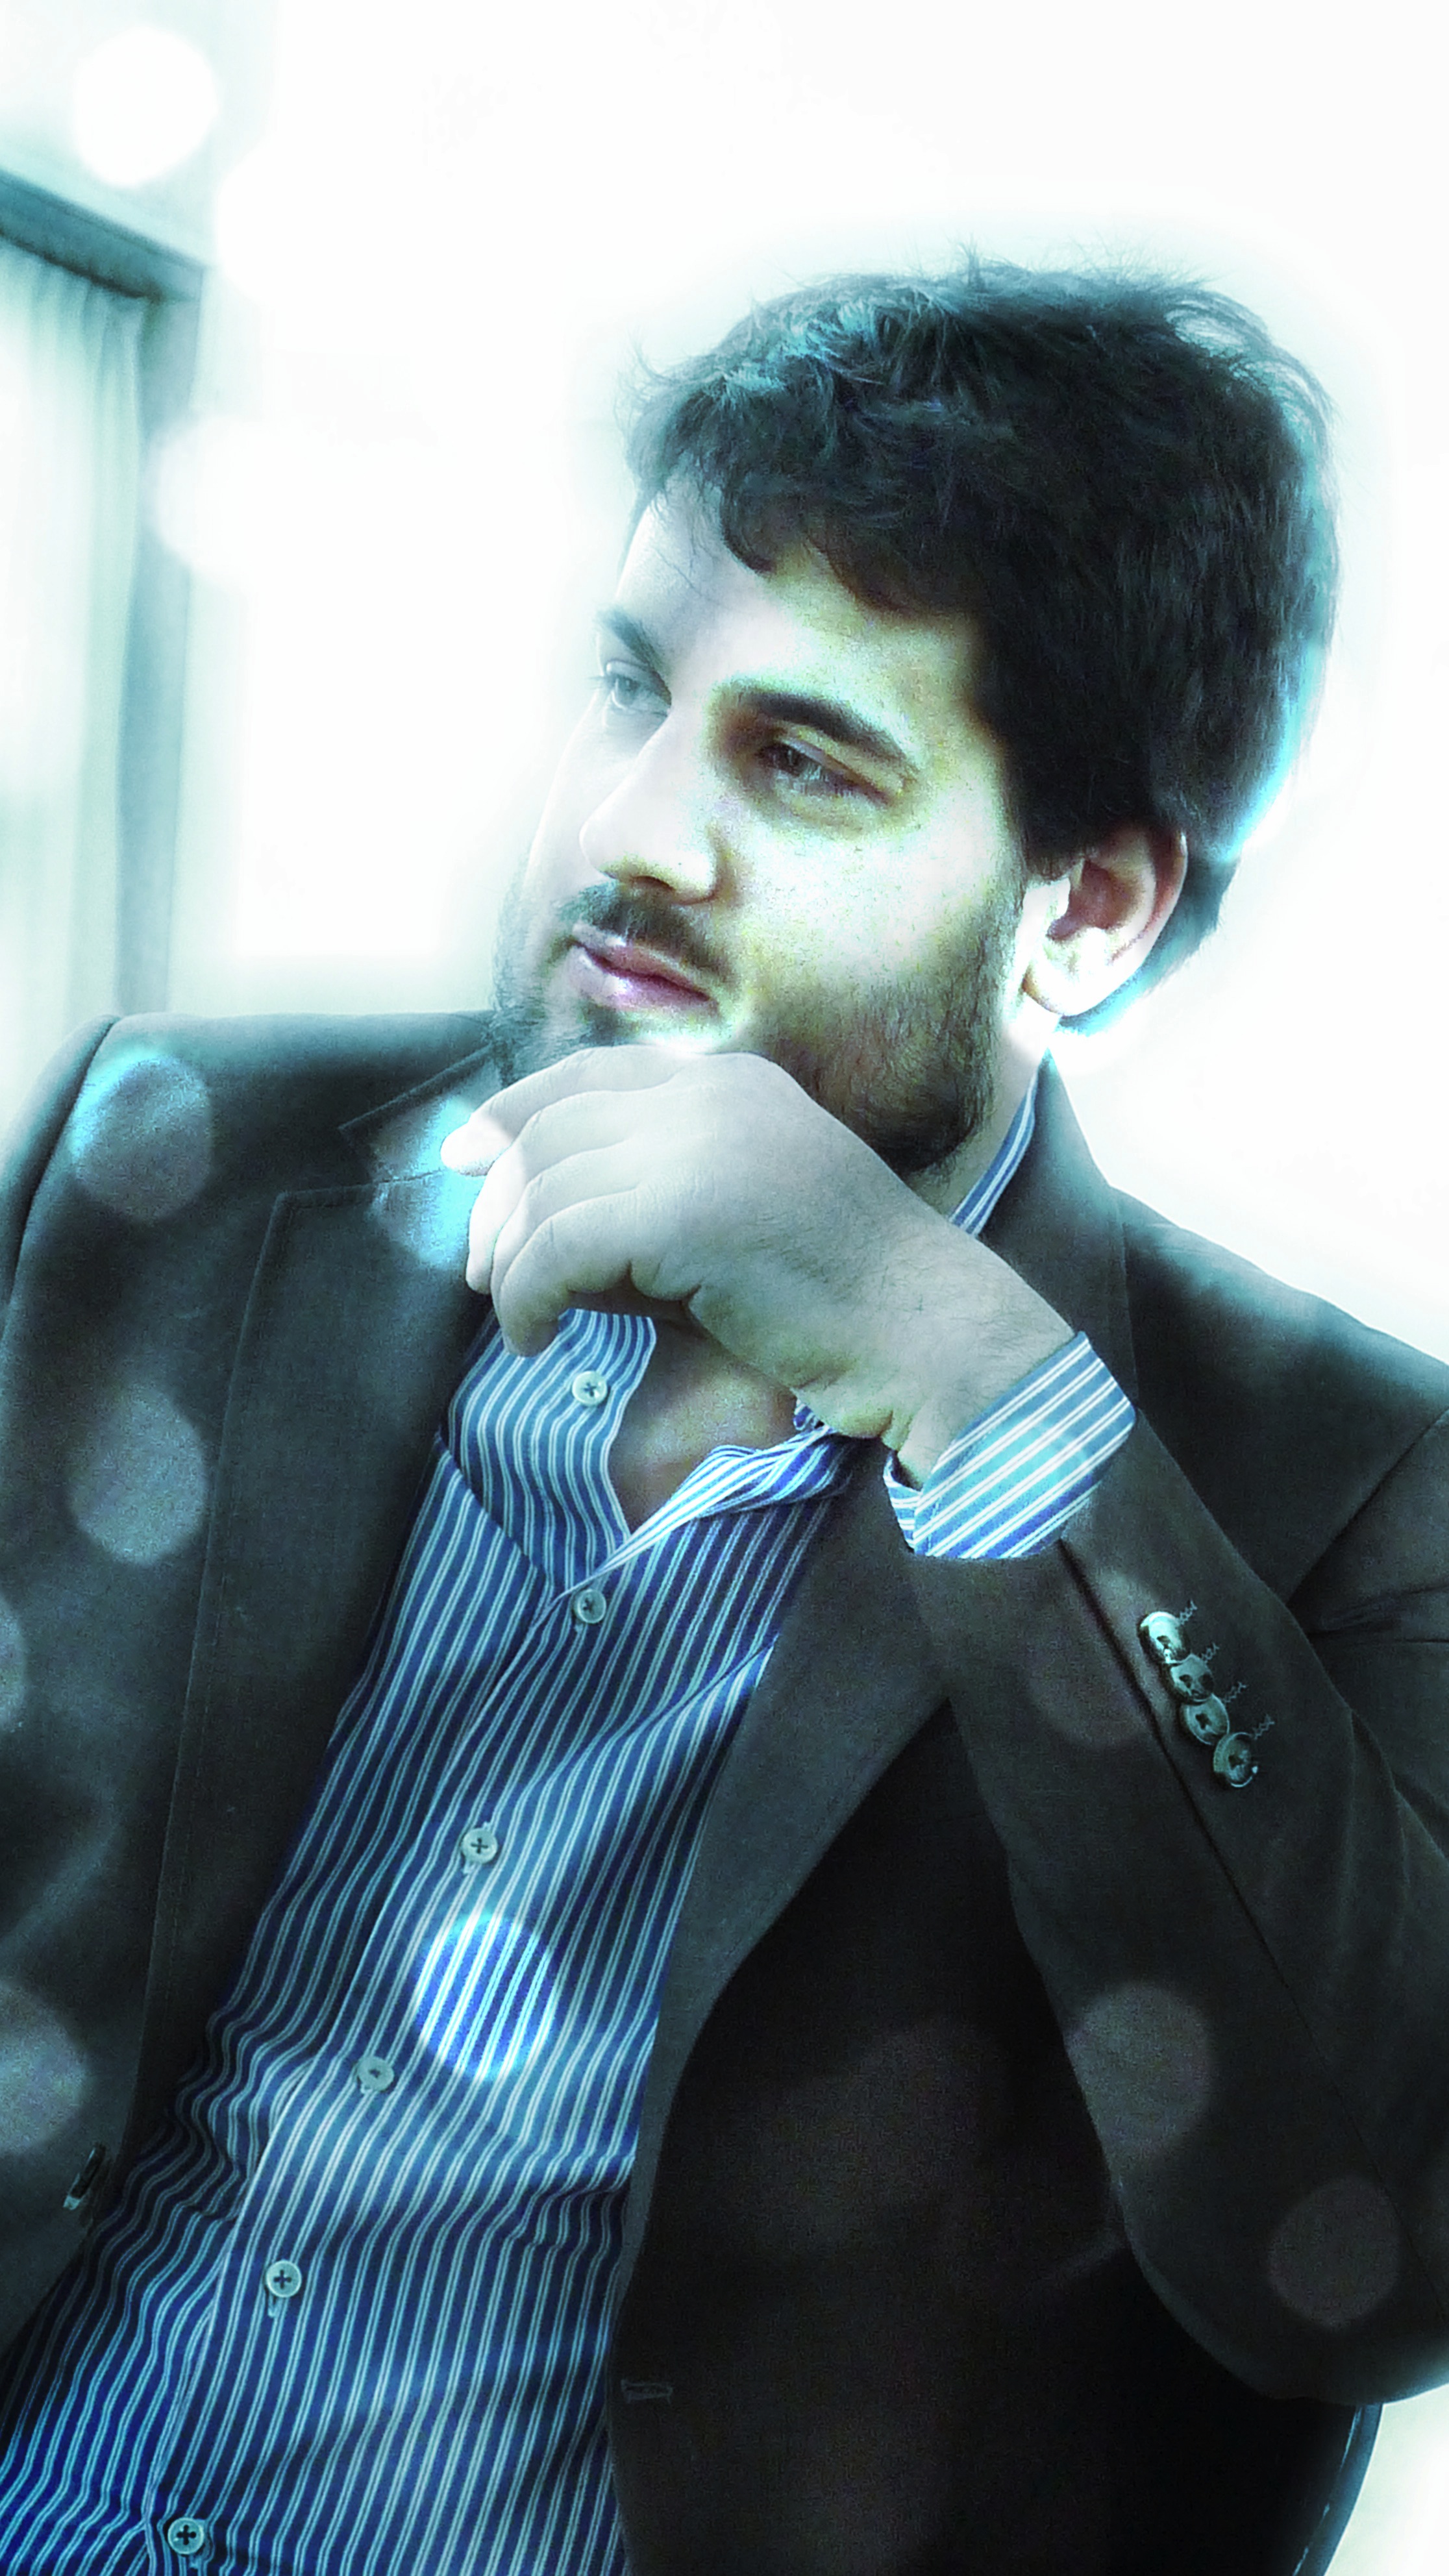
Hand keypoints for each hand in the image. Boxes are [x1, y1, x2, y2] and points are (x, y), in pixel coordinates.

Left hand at [439, 1047, 1070, 1480]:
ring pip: (546, 1191)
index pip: (586, 1075)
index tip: (463, 1159)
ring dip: (511, 1263)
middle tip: (483, 1273)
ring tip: (519, 1318)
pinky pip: (557, 1250)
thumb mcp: (743, 1211)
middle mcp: (710, 1096)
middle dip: (498, 1204)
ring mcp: (698, 1148)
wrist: (926, 1331)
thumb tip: (539, 1218)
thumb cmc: (842, 1295)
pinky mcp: (682, 1215)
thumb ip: (658, 1191)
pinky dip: (527, 1300)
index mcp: (731, 1081)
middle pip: (550, 1131)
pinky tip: (536, 1341)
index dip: (511, 1114)